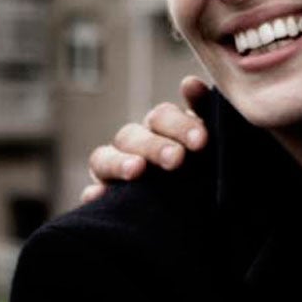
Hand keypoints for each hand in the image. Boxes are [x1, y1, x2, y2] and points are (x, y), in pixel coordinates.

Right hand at [80, 76, 211, 203]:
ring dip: (119, 162)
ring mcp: (114, 172)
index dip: (180, 126)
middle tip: (176, 159)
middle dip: (154, 146)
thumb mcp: (209, 144)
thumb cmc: (205, 169)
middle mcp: (135, 146)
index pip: (163, 117)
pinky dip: (93, 194)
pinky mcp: (105, 199)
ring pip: (103, 158)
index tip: (201, 141)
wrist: (203, 217)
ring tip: (136, 170)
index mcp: (161, 129)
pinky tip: (98, 195)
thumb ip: (204, 112)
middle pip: (133, 136)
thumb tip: (190, 83)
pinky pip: (92, 194)